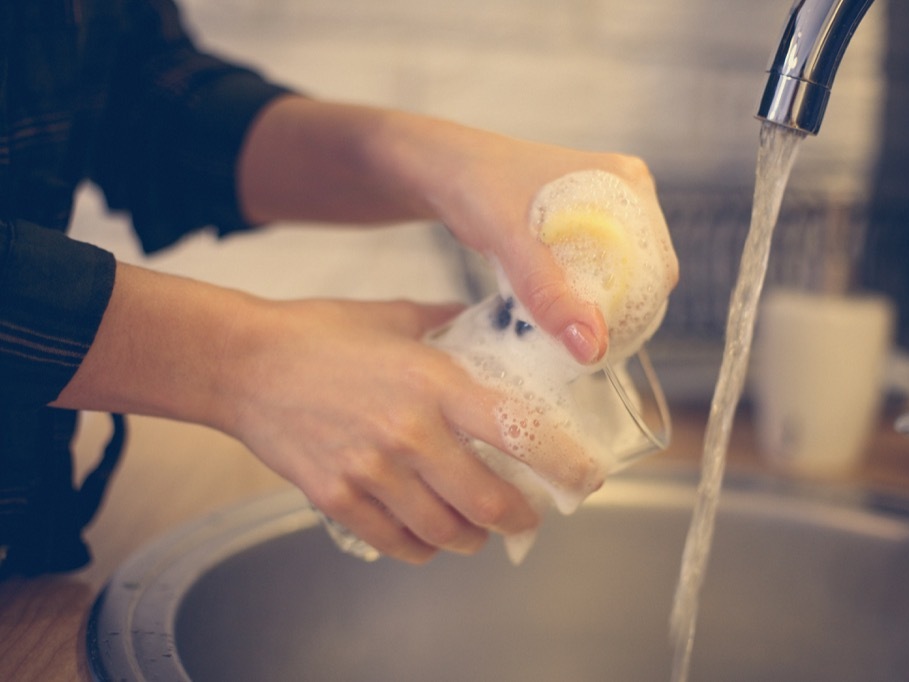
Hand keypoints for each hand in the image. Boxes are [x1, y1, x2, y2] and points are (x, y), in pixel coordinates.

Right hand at [224, 298, 600, 562]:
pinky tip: (431, 535)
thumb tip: (490, 324)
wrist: (243, 364)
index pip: (519, 431)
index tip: (585, 478)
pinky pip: (398, 542)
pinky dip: (425, 547)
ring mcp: (372, 472)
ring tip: (480, 529)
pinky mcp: (337, 498)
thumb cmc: (320, 334)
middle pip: (489, 502)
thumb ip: (449, 322)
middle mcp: (410, 434)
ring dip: (474, 537)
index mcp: (434, 384)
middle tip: (528, 515)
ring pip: (447, 531)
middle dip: (520, 518)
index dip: (562, 463)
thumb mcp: (396, 317)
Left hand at [237, 99, 678, 364]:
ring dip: (590, 310)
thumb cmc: (471, 184)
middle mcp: (625, 196)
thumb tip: (591, 347)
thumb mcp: (509, 239)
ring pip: (614, 281)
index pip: (658, 265)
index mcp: (628, 183)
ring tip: (558, 336)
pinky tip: (548, 318)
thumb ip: (548, 292)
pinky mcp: (578, 231)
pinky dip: (573, 300)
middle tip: (573, 348)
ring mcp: (604, 214)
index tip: (597, 345)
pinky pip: (590, 276)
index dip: (635, 311)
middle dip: (612, 314)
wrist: (433, 167)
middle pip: (641, 278)